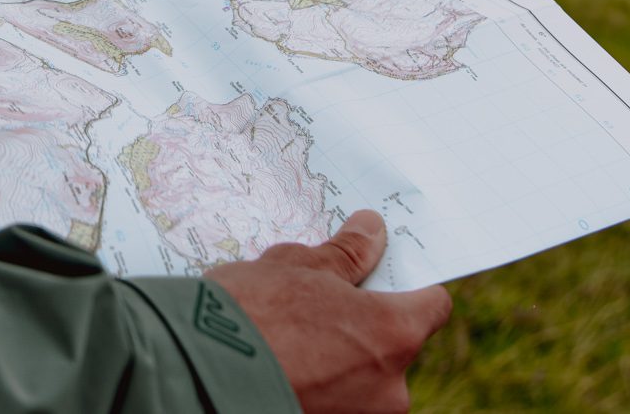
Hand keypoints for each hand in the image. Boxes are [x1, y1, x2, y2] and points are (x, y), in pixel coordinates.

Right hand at [208, 211, 451, 413]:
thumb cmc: (253, 313)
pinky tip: (282, 363)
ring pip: (363, 376)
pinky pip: (337, 399)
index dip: (409, 285)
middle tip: (320, 302)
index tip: (383, 273)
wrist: (197, 374)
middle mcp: (391, 388)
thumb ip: (346, 254)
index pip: (432, 304)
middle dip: (364, 324)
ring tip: (291, 335)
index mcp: (394, 334)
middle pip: (394, 344)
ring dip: (339, 356)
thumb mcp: (299, 267)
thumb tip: (372, 231)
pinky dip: (318, 382)